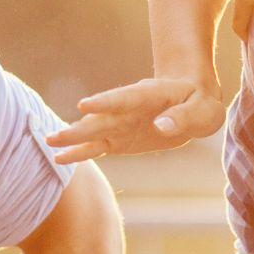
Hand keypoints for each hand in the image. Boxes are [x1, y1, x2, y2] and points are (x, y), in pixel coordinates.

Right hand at [47, 76, 225, 162]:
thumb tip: (162, 126)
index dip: (106, 102)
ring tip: (49, 143)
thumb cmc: (200, 103)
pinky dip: (80, 152)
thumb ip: (185, 117)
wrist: (191, 100)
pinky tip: (60, 157)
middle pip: (103, 117)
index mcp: (151, 95)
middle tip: (55, 135)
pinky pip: (98, 146)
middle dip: (80, 127)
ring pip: (94, 130)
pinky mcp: (120, 138)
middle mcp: (130, 108)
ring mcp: (122, 123)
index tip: (84, 105)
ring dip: (73, 137)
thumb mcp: (204, 111)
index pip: (126, 98)